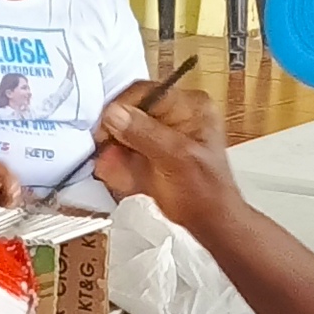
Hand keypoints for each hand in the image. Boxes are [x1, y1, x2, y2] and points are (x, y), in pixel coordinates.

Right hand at [92, 79, 237, 229]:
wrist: (209, 221)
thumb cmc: (207, 192)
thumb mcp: (176, 158)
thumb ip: (144, 134)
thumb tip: (115, 114)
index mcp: (190, 106)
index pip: (145, 92)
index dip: (120, 109)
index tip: (104, 129)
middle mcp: (175, 115)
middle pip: (130, 113)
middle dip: (115, 138)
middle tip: (107, 155)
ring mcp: (161, 135)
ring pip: (123, 135)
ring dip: (115, 155)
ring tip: (120, 173)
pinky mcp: (150, 153)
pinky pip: (124, 153)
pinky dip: (119, 168)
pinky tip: (125, 181)